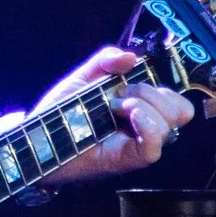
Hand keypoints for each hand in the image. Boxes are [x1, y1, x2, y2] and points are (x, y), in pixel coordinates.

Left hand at [33, 46, 195, 184]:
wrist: (36, 137)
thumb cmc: (61, 110)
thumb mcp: (83, 76)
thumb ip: (105, 60)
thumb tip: (131, 57)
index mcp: (141, 106)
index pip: (175, 99)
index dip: (163, 86)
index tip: (132, 81)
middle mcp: (145, 126)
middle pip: (180, 109)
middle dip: (151, 93)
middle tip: (118, 96)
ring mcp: (138, 143)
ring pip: (169, 124)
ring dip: (143, 105)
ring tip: (113, 108)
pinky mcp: (127, 159)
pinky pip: (153, 148)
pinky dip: (148, 126)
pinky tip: (130, 115)